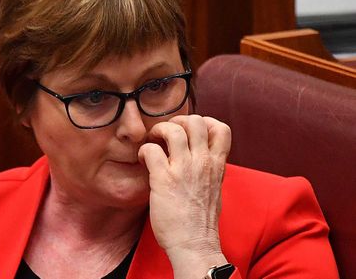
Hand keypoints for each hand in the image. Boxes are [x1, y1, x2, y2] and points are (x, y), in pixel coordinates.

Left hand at [138, 115, 230, 276]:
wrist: (194, 245)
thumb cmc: (201, 222)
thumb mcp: (215, 190)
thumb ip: (210, 171)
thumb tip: (202, 160)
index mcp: (216, 165)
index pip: (221, 128)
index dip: (205, 122)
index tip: (191, 131)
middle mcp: (202, 163)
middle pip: (196, 121)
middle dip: (179, 120)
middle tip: (168, 133)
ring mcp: (183, 169)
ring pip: (174, 129)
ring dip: (159, 130)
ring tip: (154, 141)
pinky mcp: (164, 179)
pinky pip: (151, 150)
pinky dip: (144, 150)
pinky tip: (144, 160)